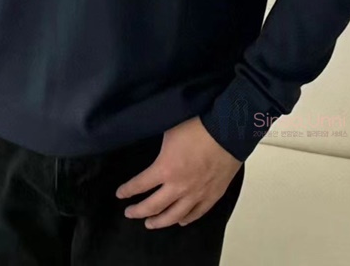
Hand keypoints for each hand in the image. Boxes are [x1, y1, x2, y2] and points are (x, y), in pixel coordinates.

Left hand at [115, 115, 242, 228]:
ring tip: (150, 223)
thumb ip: (158, 143)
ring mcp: (197, 194)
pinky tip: (180, 221)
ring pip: (174, 216)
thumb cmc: (199, 126)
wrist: (228, 131)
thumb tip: (147, 137)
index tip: (120, 194)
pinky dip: (186, 219)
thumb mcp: (169, 129)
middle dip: (138, 211)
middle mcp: (179, 186)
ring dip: (159, 221)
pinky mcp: (213, 195)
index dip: (127, 191)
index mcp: (165, 168)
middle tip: (130, 213)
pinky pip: (197, 213)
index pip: (139, 185)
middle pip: (153, 206)